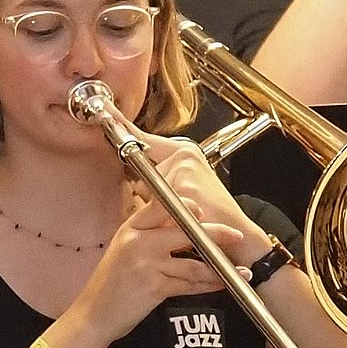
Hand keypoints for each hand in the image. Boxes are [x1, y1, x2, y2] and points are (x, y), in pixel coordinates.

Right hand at [72, 196, 246, 339]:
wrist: (93, 315)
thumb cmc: (110, 283)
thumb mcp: (123, 248)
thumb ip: (149, 235)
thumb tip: (182, 224)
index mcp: (131, 228)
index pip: (162, 206)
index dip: (187, 207)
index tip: (203, 210)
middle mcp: (139, 241)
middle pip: (186, 231)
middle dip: (216, 234)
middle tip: (235, 236)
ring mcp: (147, 264)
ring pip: (194, 262)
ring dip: (220, 267)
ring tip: (238, 269)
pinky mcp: (155, 287)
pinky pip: (190, 284)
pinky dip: (209, 285)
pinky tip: (222, 284)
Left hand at [132, 128, 269, 264]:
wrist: (240, 235)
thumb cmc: (215, 215)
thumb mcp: (187, 189)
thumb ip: (162, 179)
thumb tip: (137, 183)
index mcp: (185, 153)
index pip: (147, 140)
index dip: (124, 126)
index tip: (106, 111)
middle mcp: (184, 158)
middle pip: (146, 177)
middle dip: (155, 198)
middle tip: (186, 208)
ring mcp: (185, 172)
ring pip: (153, 196)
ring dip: (163, 213)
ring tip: (190, 217)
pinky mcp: (186, 191)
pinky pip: (162, 210)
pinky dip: (169, 222)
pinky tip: (189, 223)